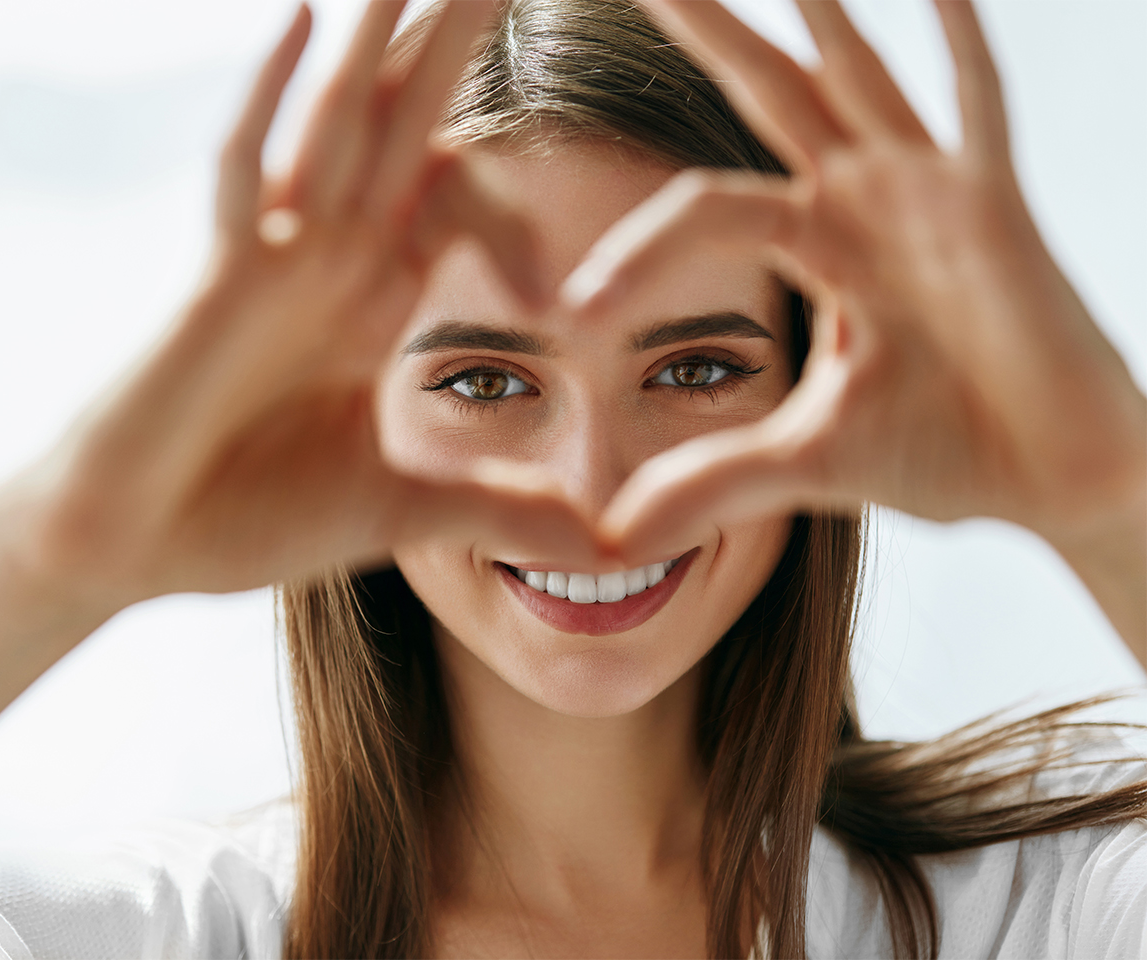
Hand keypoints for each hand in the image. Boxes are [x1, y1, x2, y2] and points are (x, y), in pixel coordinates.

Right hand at [8, 0, 598, 604]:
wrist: (127, 548)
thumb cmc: (241, 519)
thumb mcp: (401, 511)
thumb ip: (500, 511)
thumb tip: (608, 549)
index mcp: (371, 302)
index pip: (451, 200)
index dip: (509, 188)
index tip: (575, 169)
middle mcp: (327, 262)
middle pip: (404, 126)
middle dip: (454, 41)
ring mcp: (271, 262)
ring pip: (337, 123)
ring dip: (382, 38)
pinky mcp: (217, 282)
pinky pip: (245, 174)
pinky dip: (269, 100)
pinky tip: (304, 17)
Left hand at [563, 1, 1144, 645]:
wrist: (1055, 481)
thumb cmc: (946, 454)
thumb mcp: (804, 463)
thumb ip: (709, 483)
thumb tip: (610, 538)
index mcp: (813, 245)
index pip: (699, 212)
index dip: (634, 254)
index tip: (572, 312)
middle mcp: (862, 200)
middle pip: (763, 91)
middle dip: (705, 28)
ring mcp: (929, 193)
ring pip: (854, 76)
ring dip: (813, 11)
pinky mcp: (995, 207)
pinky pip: (976, 109)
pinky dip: (957, 45)